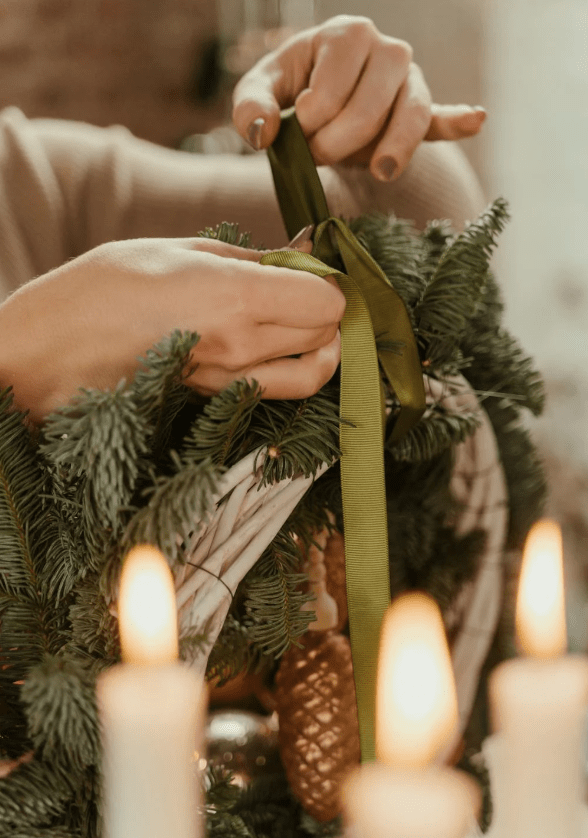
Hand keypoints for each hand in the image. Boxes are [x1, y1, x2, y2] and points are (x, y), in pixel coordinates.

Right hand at [0, 236, 343, 421]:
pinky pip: (279, 389)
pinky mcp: (219, 398)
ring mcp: (232, 380)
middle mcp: (242, 346)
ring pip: (313, 372)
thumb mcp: (179, 249)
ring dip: (321, 344)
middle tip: (308, 285)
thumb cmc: (104, 287)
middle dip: (329, 309)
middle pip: (326, 335)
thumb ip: (251, 256)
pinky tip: (277, 343)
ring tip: (304, 319)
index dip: (330, 280)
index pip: (326, 300)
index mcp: (235, 297)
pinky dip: (295, 367)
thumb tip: (304, 251)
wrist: (53, 350)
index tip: (312, 265)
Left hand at [232, 15, 485, 181]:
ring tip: (379, 172)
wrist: (317, 105)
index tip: (295, 134)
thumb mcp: (258, 92)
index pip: (332, 91)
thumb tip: (264, 133)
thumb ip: (250, 107)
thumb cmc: (288, 93)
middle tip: (316, 156)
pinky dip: (457, 121)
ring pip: (410, 116)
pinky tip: (474, 120)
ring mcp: (409, 81)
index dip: (309, 124)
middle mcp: (386, 50)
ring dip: (390, 149)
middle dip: (338, 142)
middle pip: (370, 107)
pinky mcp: (422, 112)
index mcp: (345, 34)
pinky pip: (439, 118)